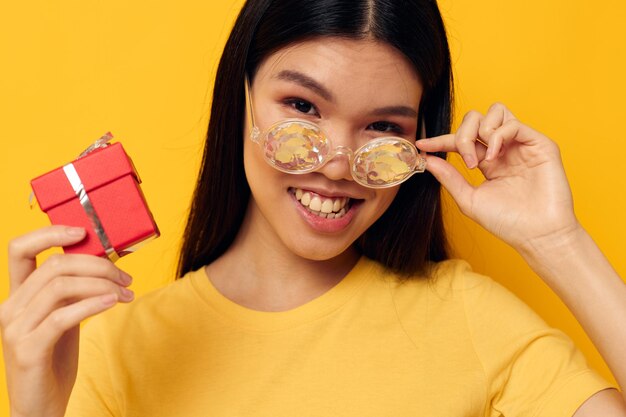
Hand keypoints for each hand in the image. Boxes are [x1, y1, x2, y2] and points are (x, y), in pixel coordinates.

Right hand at [0, 226, 133, 416]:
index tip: (83, 232)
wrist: (41, 406)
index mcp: (17, 296)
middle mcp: (10, 308)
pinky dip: (92, 304)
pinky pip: (62, 316)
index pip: (20, 249)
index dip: (49, 233)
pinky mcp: (27, 349)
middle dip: (97, 264)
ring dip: (102, 284)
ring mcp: (15, 329)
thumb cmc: (55, 359)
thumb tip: (104, 261)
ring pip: (61, 287)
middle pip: (54, 265)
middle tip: (125, 276)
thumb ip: (73, 291)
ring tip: (125, 292)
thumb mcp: (63, 317)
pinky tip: (113, 303)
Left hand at [416, 103, 579, 252]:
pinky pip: (513, 124)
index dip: (440, 140)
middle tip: (466, 161)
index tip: (422, 145)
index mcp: (488, 161)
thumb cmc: (507, 222)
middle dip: (463, 134)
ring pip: (496, 111)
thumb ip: (449, 178)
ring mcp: (522, 145)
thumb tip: (427, 160)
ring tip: (483, 159)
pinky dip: (497, 135)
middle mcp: (504, 149)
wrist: (537, 236)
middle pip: (477, 119)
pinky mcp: (540, 144)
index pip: (462, 140)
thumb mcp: (469, 199)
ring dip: (481, 130)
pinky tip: (494, 157)